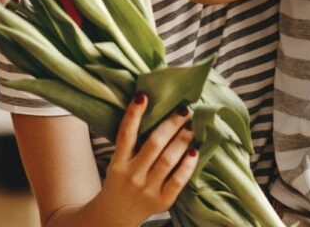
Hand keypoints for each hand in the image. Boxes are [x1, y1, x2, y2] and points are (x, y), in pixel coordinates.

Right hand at [98, 95, 198, 225]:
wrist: (114, 217)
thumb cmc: (122, 182)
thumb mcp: (119, 162)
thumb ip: (132, 142)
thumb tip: (154, 109)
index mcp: (119, 162)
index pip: (125, 134)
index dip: (134, 114)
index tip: (144, 96)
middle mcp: (131, 175)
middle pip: (153, 144)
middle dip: (171, 124)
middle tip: (184, 110)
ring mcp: (146, 189)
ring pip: (167, 159)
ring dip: (182, 140)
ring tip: (192, 126)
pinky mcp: (161, 201)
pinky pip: (178, 180)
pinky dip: (188, 165)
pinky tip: (195, 151)